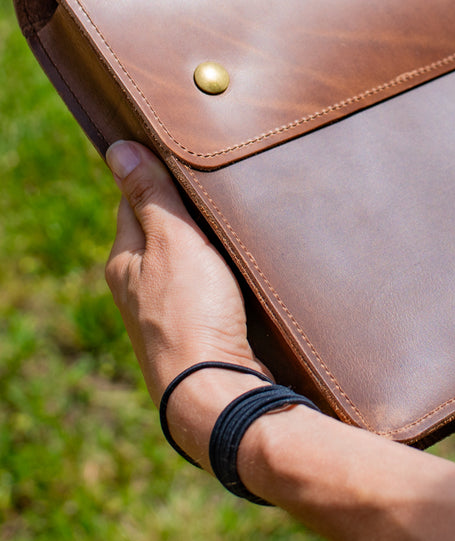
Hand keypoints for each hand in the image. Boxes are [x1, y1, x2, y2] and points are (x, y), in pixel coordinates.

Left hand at [105, 140, 270, 465]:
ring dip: (213, 243)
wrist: (217, 391)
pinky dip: (227, 272)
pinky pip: (212, 287)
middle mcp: (141, 287)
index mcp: (126, 261)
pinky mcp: (203, 330)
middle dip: (190, 210)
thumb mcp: (172, 241)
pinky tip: (250, 266)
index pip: (134, 200)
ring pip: (190, 261)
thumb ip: (151, 196)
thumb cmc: (190, 314)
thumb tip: (118, 149)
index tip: (183, 154)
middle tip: (224, 185)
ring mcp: (171, 312)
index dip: (157, 175)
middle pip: (164, 231)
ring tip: (243, 223)